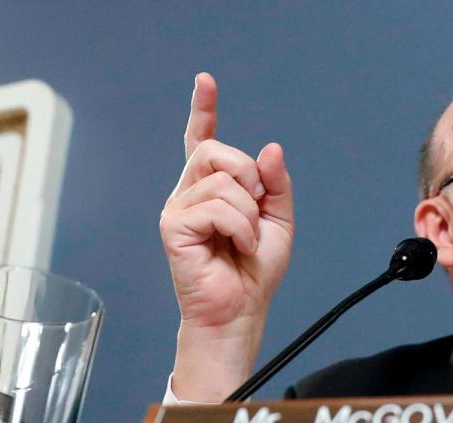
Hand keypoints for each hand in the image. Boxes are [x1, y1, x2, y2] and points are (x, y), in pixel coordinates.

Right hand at [159, 73, 293, 400]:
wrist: (240, 310)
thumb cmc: (253, 271)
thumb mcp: (278, 221)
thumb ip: (275, 183)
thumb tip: (270, 149)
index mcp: (212, 188)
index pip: (203, 140)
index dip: (203, 110)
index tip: (205, 82)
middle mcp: (190, 193)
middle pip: (218, 151)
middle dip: (249, 178)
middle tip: (255, 212)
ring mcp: (178, 208)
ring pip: (223, 182)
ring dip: (249, 213)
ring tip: (245, 240)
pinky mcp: (174, 227)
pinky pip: (216, 207)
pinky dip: (240, 227)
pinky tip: (237, 245)